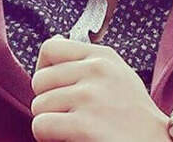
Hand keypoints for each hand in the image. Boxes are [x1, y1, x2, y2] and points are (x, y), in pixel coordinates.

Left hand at [30, 35, 169, 141]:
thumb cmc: (134, 116)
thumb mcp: (118, 75)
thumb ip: (87, 60)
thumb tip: (56, 40)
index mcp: (103, 56)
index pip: (50, 47)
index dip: (44, 70)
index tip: (57, 88)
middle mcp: (97, 70)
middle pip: (39, 80)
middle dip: (48, 101)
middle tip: (69, 115)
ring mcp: (90, 96)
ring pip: (38, 105)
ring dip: (51, 122)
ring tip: (75, 128)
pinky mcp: (84, 125)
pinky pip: (41, 125)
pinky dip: (49, 137)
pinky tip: (71, 138)